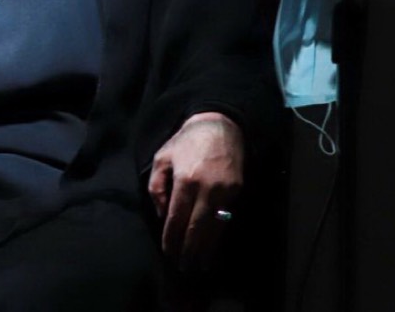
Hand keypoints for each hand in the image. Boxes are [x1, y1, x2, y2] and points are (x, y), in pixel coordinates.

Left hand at [147, 112, 243, 271]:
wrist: (219, 127)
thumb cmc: (185, 143)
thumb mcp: (162, 159)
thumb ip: (157, 188)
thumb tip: (163, 216)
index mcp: (184, 180)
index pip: (176, 218)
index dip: (171, 238)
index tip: (168, 253)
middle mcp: (206, 189)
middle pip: (196, 228)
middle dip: (188, 250)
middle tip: (182, 267)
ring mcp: (225, 192)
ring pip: (214, 228)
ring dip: (205, 249)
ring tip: (198, 265)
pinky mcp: (237, 192)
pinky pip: (226, 220)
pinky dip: (218, 236)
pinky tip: (212, 247)